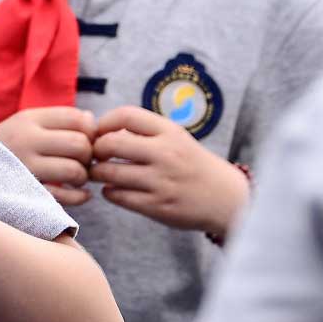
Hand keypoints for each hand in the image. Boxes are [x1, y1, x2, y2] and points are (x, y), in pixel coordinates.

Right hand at [0, 107, 94, 206]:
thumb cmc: (6, 145)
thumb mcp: (26, 123)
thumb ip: (58, 120)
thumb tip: (91, 119)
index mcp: (29, 119)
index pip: (77, 119)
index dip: (91, 131)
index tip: (87, 141)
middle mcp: (26, 140)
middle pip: (79, 144)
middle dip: (89, 156)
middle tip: (83, 162)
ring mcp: (25, 168)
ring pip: (74, 170)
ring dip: (83, 177)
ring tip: (77, 178)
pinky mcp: (26, 193)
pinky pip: (64, 197)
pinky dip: (80, 197)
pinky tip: (82, 195)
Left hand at [88, 107, 248, 234]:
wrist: (227, 199)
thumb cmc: (193, 165)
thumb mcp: (177, 138)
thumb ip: (145, 131)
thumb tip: (100, 128)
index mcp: (170, 132)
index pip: (126, 115)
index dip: (104, 122)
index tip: (99, 132)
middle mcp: (165, 154)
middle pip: (110, 143)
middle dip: (95, 149)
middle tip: (95, 155)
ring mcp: (161, 181)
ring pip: (108, 173)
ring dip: (97, 173)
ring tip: (100, 173)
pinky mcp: (157, 206)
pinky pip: (117, 196)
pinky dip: (109, 192)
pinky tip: (114, 190)